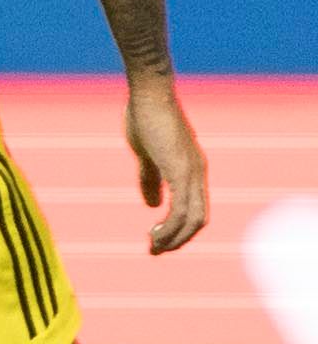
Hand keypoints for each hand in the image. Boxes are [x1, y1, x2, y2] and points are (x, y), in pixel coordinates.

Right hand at [124, 78, 206, 254]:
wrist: (149, 93)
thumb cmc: (145, 116)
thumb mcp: (146, 154)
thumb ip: (150, 179)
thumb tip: (151, 206)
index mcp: (192, 169)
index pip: (195, 210)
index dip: (179, 229)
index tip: (157, 240)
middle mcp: (198, 173)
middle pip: (199, 220)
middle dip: (178, 240)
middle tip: (155, 251)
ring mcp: (191, 172)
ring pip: (192, 219)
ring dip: (174, 238)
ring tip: (153, 247)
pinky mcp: (180, 170)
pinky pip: (181, 208)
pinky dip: (170, 226)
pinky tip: (154, 232)